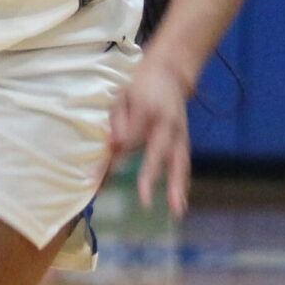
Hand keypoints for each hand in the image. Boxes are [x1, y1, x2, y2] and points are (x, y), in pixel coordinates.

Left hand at [108, 57, 190, 217]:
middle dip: (151, 176)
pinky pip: (184, 164)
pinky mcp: (185, 140)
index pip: (131, 137)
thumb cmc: (139, 84)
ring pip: (179, 162)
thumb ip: (117, 118)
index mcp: (148, 108)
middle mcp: (168, 123)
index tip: (99, 178)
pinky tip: (179, 205)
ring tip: (176, 211)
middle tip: (144, 200)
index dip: (116, 157)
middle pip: (159, 152)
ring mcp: (180, 133)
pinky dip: (182, 185)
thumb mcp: (122, 93)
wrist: (170, 72)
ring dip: (177, 187)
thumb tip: (113, 144)